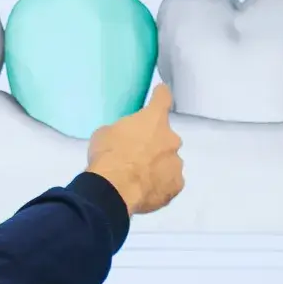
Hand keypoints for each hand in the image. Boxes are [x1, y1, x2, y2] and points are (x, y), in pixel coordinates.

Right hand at [86, 84, 183, 214]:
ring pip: (169, 161)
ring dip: (158, 165)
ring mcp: (176, 164)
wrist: (115, 190)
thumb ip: (122, 132)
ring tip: (139, 177)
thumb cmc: (108, 156)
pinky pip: (170, 182)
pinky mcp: (176, 186)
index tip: (160, 93)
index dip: (160, 96)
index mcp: (154, 120)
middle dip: (155, 143)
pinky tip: (146, 189)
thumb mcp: (105, 134)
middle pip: (166, 137)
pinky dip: (160, 185)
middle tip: (137, 155)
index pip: (163, 99)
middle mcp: (171, 139)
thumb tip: (124, 139)